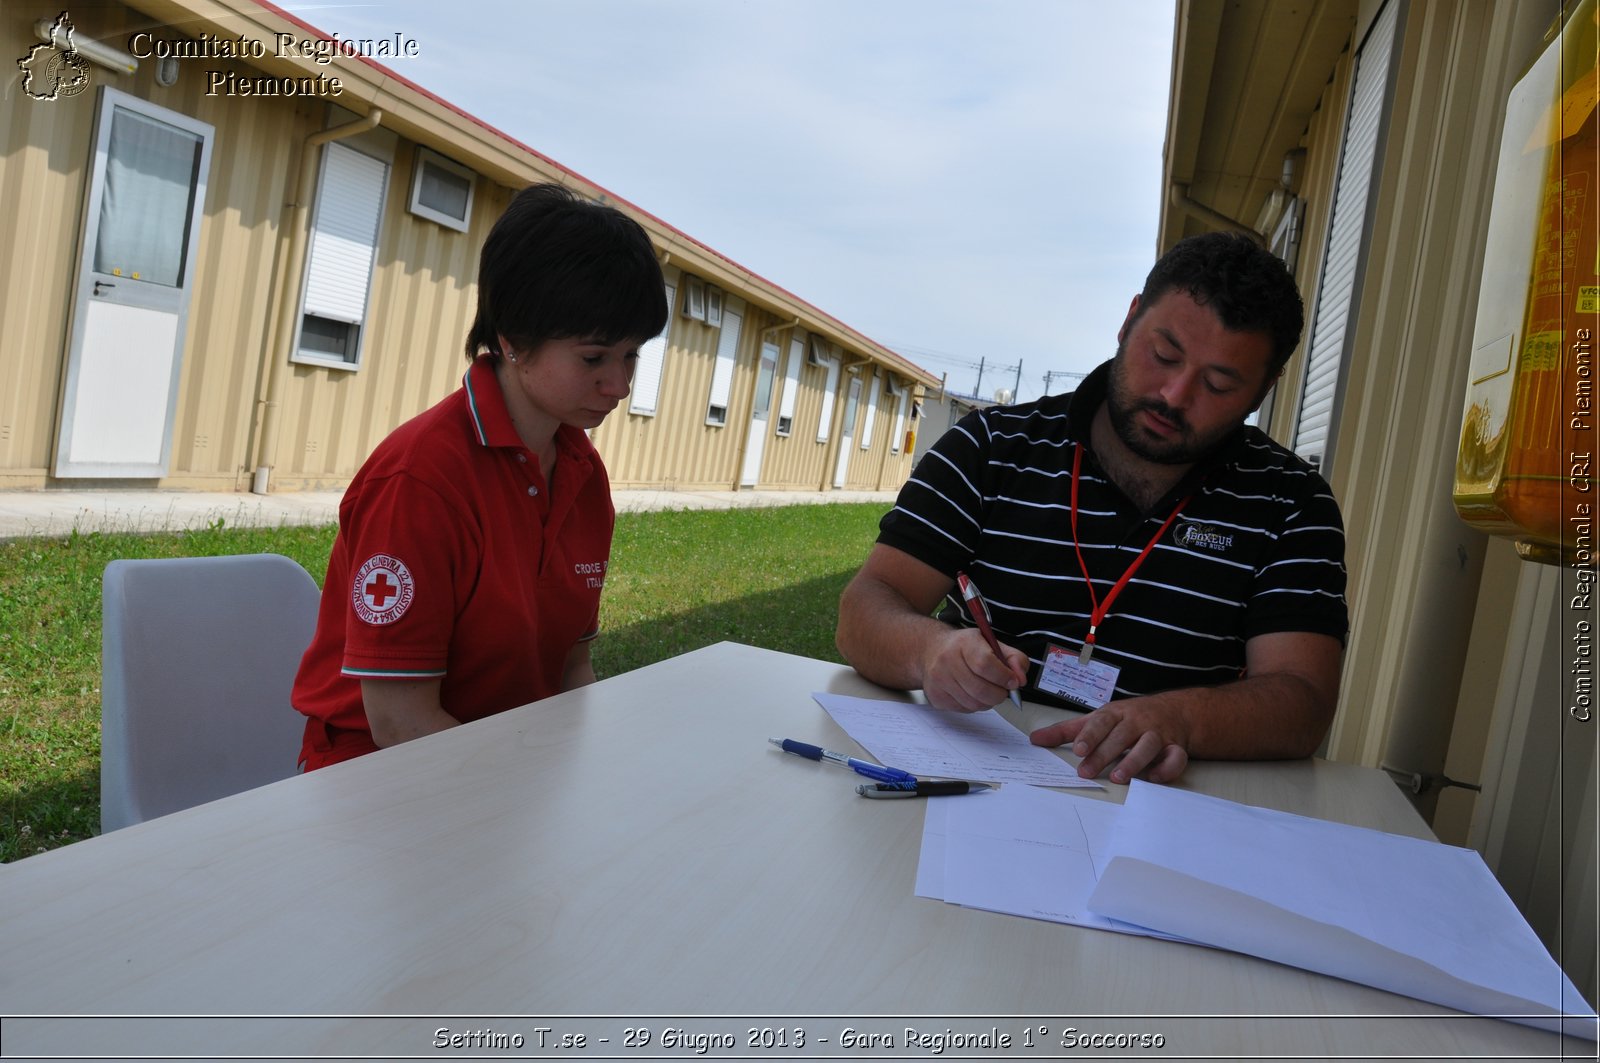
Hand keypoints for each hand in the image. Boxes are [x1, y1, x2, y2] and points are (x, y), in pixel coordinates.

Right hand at [921, 627, 1029, 711]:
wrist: (932, 650)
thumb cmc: (965, 647)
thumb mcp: (992, 643)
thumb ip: (1014, 658)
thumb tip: (1021, 679)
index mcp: (964, 643)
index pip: (985, 664)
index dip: (1003, 677)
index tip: (1013, 682)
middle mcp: (947, 661)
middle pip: (980, 689)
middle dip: (1000, 694)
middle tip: (1003, 690)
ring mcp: (939, 680)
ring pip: (974, 703)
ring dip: (988, 701)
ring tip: (988, 690)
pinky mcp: (936, 696)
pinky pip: (965, 709)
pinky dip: (975, 705)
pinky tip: (973, 693)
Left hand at [1029, 696, 1189, 783]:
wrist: (1173, 711)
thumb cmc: (1127, 718)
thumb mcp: (1097, 719)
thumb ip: (1067, 731)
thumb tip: (1036, 739)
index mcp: (1115, 713)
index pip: (1101, 722)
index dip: (1089, 736)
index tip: (1078, 750)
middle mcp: (1136, 722)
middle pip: (1120, 736)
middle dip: (1103, 754)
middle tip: (1086, 772)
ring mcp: (1157, 734)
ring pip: (1148, 745)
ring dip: (1133, 761)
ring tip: (1117, 778)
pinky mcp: (1175, 747)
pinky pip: (1175, 757)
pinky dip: (1167, 768)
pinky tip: (1153, 779)